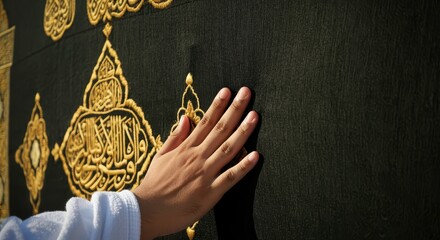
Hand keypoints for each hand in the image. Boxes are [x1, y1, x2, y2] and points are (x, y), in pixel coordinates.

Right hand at [132, 87, 258, 239]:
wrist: (147, 211)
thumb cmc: (154, 184)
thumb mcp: (161, 156)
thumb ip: (175, 137)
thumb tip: (186, 118)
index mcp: (186, 148)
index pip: (205, 122)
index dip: (217, 105)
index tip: (227, 91)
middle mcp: (197, 157)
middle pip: (220, 129)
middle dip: (234, 110)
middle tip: (246, 93)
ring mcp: (205, 173)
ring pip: (228, 149)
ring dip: (243, 131)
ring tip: (254, 116)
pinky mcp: (211, 192)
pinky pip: (230, 177)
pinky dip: (243, 167)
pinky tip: (256, 155)